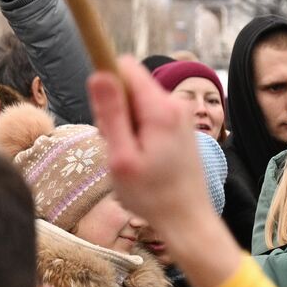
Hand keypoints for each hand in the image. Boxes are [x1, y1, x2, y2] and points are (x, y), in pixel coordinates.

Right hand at [89, 58, 240, 286]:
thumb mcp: (121, 158)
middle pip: (129, 87)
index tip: (102, 115)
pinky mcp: (180, 126)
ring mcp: (180, 115)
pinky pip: (148, 117)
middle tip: (117, 149)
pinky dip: (138, 134)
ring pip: (137, 104)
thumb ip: (111, 114)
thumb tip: (98, 74)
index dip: (105, 84)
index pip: (124, 67)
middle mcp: (175, 104)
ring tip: (130, 159)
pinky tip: (142, 160)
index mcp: (160, 109)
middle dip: (114, 112)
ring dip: (124, 127)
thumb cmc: (152, 195)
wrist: (188, 220)